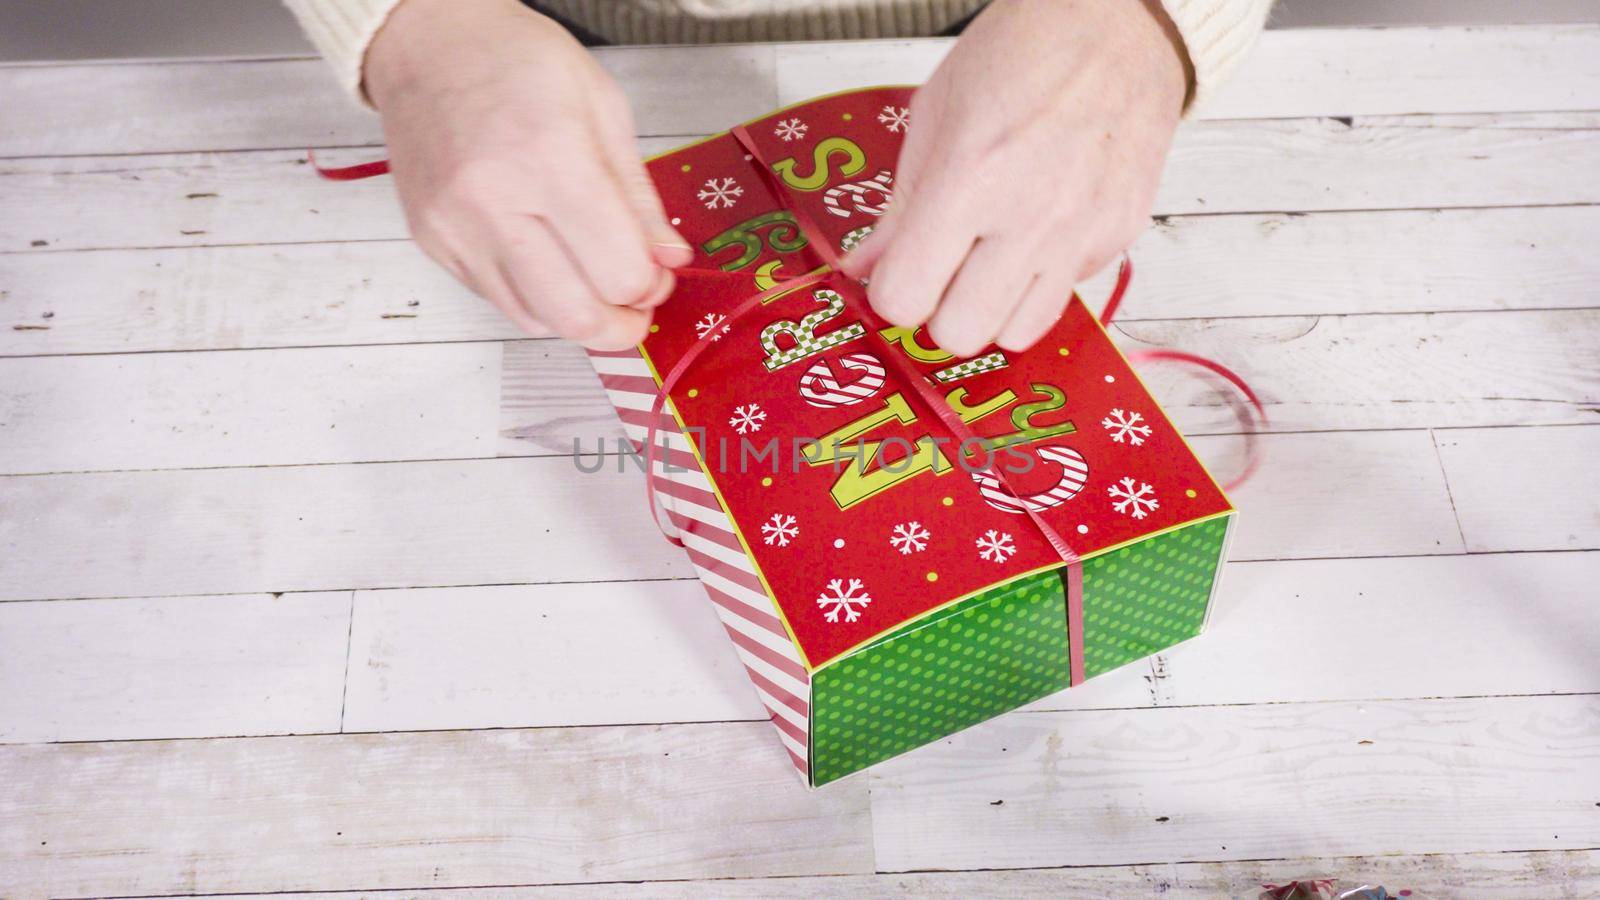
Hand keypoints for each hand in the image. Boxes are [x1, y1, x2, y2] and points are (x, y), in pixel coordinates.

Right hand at [365, 0, 691, 348]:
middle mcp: (493, 202)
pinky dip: (535, 298)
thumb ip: (638, 195)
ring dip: (577, 317)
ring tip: (596, 283)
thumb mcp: (603, 107)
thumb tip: (669, 259)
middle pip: (574, 315)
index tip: (657, 271)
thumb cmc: (515, 60)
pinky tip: (551, 264)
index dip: (650, 285)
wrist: (426, 44)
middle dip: (620, 327)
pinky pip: (496, 300)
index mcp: (549, 159)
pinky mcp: (431, 241)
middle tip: (637, 308)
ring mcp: (455, 228)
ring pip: (533, 320)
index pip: (617, 272)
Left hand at [841, 0, 1188, 354]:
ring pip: (1016, 334)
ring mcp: (1081, 233)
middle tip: (940, 273)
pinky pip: (1064, 296)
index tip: (897, 273)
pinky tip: (1035, 233)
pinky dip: (1040, 279)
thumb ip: (898, 205)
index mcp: (971, 179)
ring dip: (991, 309)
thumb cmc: (1026, 51)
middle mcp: (1031, 218)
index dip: (892, 291)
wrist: (1120, 22)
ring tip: (987, 263)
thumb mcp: (935, 113)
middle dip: (938, 310)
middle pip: (960, 333)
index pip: (906, 298)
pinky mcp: (1118, 236)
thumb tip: (866, 266)